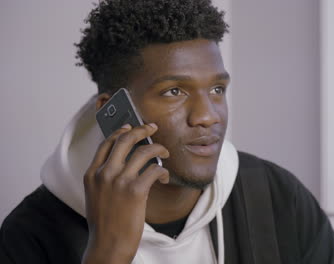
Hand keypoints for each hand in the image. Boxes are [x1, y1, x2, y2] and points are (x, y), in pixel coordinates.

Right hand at [81, 123, 169, 263]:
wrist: (107, 245)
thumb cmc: (105, 224)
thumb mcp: (95, 196)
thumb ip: (103, 178)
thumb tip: (121, 163)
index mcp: (91, 174)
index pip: (106, 143)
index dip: (121, 131)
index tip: (132, 126)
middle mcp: (104, 173)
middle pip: (125, 139)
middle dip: (142, 130)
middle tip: (153, 128)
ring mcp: (119, 181)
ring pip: (143, 151)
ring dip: (159, 149)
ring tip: (165, 154)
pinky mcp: (135, 190)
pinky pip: (154, 170)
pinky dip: (163, 171)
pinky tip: (164, 177)